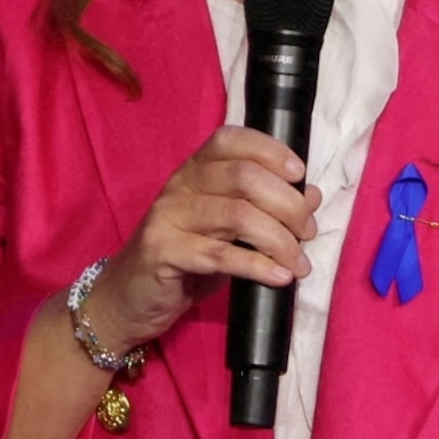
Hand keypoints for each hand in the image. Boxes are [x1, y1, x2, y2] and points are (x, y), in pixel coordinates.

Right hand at [89, 127, 324, 351]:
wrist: (128, 299)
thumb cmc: (184, 260)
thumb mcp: (227, 231)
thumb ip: (263, 210)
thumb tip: (310, 196)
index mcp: (194, 171)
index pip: (232, 140)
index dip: (271, 150)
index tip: (300, 176)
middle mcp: (179, 186)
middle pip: (244, 177)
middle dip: (288, 205)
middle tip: (308, 232)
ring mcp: (168, 218)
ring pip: (238, 215)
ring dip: (280, 240)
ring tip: (299, 263)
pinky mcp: (162, 253)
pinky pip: (220, 255)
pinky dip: (258, 266)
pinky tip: (279, 277)